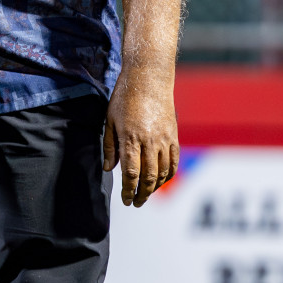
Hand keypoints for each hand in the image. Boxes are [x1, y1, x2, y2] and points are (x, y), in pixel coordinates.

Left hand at [103, 66, 178, 207]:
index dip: (128, 190)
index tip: (126, 200)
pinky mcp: (173, 136)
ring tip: (146, 194)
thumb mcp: (110, 119)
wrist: (148, 78)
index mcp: (130, 138)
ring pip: (163, 172)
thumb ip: (110, 146)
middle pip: (148, 177)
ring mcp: (164, 139)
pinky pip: (174, 161)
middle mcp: (149, 141)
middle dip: (142, 194)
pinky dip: (168, 175)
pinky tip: (161, 180)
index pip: (131, 173)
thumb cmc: (124, 97)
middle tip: (136, 203)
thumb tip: (109, 168)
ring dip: (155, 188)